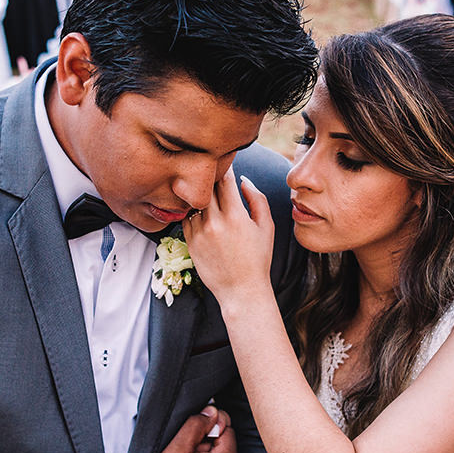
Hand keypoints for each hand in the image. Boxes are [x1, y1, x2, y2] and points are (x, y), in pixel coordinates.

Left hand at [182, 169, 274, 304]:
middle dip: (210, 178)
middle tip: (212, 171)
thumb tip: (242, 179)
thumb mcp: (266, 227)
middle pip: (206, 188)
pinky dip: (192, 211)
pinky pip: (186, 218)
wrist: (241, 290)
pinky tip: (200, 211)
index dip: (224, 168)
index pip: (224, 180)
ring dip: (200, 195)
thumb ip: (256, 198)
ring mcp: (199, 233)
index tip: (225, 162)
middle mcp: (215, 222)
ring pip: (194, 202)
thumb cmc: (258, 258)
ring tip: (205, 192)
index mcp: (236, 216)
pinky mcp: (190, 242)